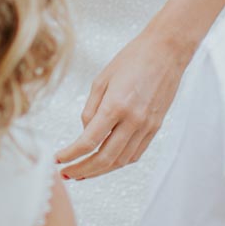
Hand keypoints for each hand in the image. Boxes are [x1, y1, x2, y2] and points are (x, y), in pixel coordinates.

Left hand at [55, 26, 191, 179]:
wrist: (166, 51)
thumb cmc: (133, 58)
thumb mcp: (102, 79)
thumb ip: (90, 108)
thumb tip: (85, 132)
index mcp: (116, 105)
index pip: (89, 141)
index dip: (71, 154)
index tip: (58, 158)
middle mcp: (133, 120)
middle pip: (104, 158)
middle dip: (82, 170)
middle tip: (66, 174)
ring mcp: (147, 126)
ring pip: (120, 161)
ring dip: (100, 171)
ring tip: (83, 173)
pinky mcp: (155, 128)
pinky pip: (135, 154)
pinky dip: (119, 162)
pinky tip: (106, 163)